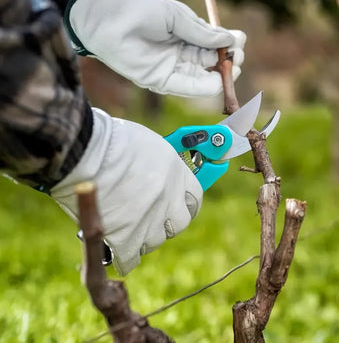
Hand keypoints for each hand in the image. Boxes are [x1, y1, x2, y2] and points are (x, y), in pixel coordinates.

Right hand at [50, 108, 202, 275]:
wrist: (84, 151)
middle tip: (152, 218)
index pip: (195, 199)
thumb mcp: (148, 145)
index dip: (186, 204)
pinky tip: (118, 249)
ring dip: (143, 236)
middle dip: (167, 222)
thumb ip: (159, 167)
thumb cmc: (110, 140)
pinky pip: (131, 258)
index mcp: (176, 173)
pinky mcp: (126, 237)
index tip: (177, 206)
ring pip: (154, 241)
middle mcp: (168, 199)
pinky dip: (125, 256)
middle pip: (179, 224)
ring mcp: (149, 220)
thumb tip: (158, 178)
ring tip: (128, 227)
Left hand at [64, 0, 245, 96]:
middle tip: (238, 58)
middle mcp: (180, 51)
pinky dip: (202, 87)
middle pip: (210, 61)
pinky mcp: (159, 80)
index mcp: (185, 33)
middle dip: (227, 60)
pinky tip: (217, 82)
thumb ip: (202, 33)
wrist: (105, 16)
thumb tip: (230, 40)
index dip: (228, 44)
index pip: (212, 43)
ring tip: (233, 69)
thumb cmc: (140, 9)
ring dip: (219, 75)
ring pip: (201, 76)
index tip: (240, 41)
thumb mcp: (176, 17)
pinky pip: (185, 86)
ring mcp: (170, 67)